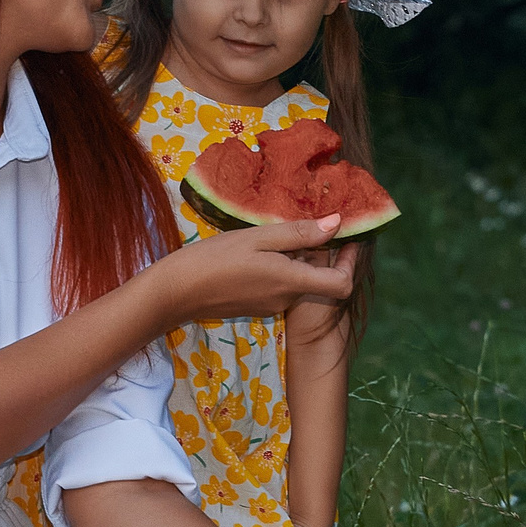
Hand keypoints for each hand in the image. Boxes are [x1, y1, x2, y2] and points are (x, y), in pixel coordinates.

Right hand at [150, 222, 357, 324]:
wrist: (174, 294)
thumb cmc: (214, 260)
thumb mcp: (257, 238)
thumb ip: (298, 233)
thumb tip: (337, 223)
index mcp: (292, 281)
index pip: (342, 284)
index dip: (351, 262)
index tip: (347, 238)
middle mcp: (287, 299)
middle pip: (319, 279)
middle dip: (321, 252)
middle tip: (310, 221)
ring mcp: (271, 305)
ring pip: (298, 280)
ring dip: (296, 257)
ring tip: (280, 230)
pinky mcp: (255, 306)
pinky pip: (279, 285)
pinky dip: (279, 266)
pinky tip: (259, 249)